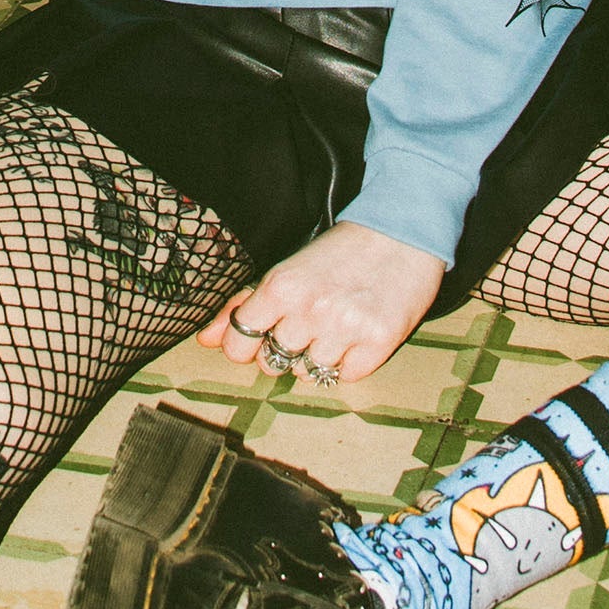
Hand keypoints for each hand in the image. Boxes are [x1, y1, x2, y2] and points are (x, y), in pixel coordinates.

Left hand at [201, 221, 444, 387]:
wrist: (402, 232)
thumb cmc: (341, 252)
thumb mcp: (287, 271)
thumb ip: (245, 305)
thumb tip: (206, 340)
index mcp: (280, 287)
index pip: (237, 345)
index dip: (245, 345)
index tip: (262, 334)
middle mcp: (309, 310)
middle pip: (272, 364)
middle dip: (285, 349)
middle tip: (308, 323)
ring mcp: (345, 329)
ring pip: (310, 374)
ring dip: (319, 356)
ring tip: (336, 325)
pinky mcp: (379, 342)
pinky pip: (346, 376)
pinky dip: (350, 362)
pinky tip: (358, 333)